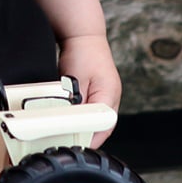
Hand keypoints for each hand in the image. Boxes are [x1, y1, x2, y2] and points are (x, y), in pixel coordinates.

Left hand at [58, 34, 121, 148]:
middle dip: (87, 136)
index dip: (90, 139)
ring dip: (85, 127)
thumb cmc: (82, 53)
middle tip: (69, 142)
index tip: (75, 145)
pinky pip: (93, 112)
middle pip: (103, 127)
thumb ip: (77, 104)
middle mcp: (112, 98)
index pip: (104, 127)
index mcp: (109, 96)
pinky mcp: (100, 93)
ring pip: (99, 121)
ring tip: (69, 134)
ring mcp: (108, 95)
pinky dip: (84, 118)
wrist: (83, 36)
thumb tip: (73, 123)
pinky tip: (72, 120)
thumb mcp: (75, 82)